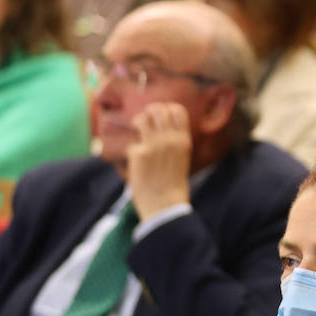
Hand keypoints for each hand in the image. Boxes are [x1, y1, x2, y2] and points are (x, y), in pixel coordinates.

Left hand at [126, 102, 192, 221]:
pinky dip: (132, 151)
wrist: (166, 206)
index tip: (161, 116)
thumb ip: (174, 144)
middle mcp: (169, 140)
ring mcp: (153, 145)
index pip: (178, 111)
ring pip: (142, 119)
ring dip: (137, 122)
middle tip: (145, 122)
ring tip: (136, 131)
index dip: (167, 109)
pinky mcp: (138, 154)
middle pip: (158, 110)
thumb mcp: (182, 159)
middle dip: (150, 112)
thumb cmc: (174, 186)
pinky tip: (134, 162)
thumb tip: (162, 131)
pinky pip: (131, 144)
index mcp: (184, 141)